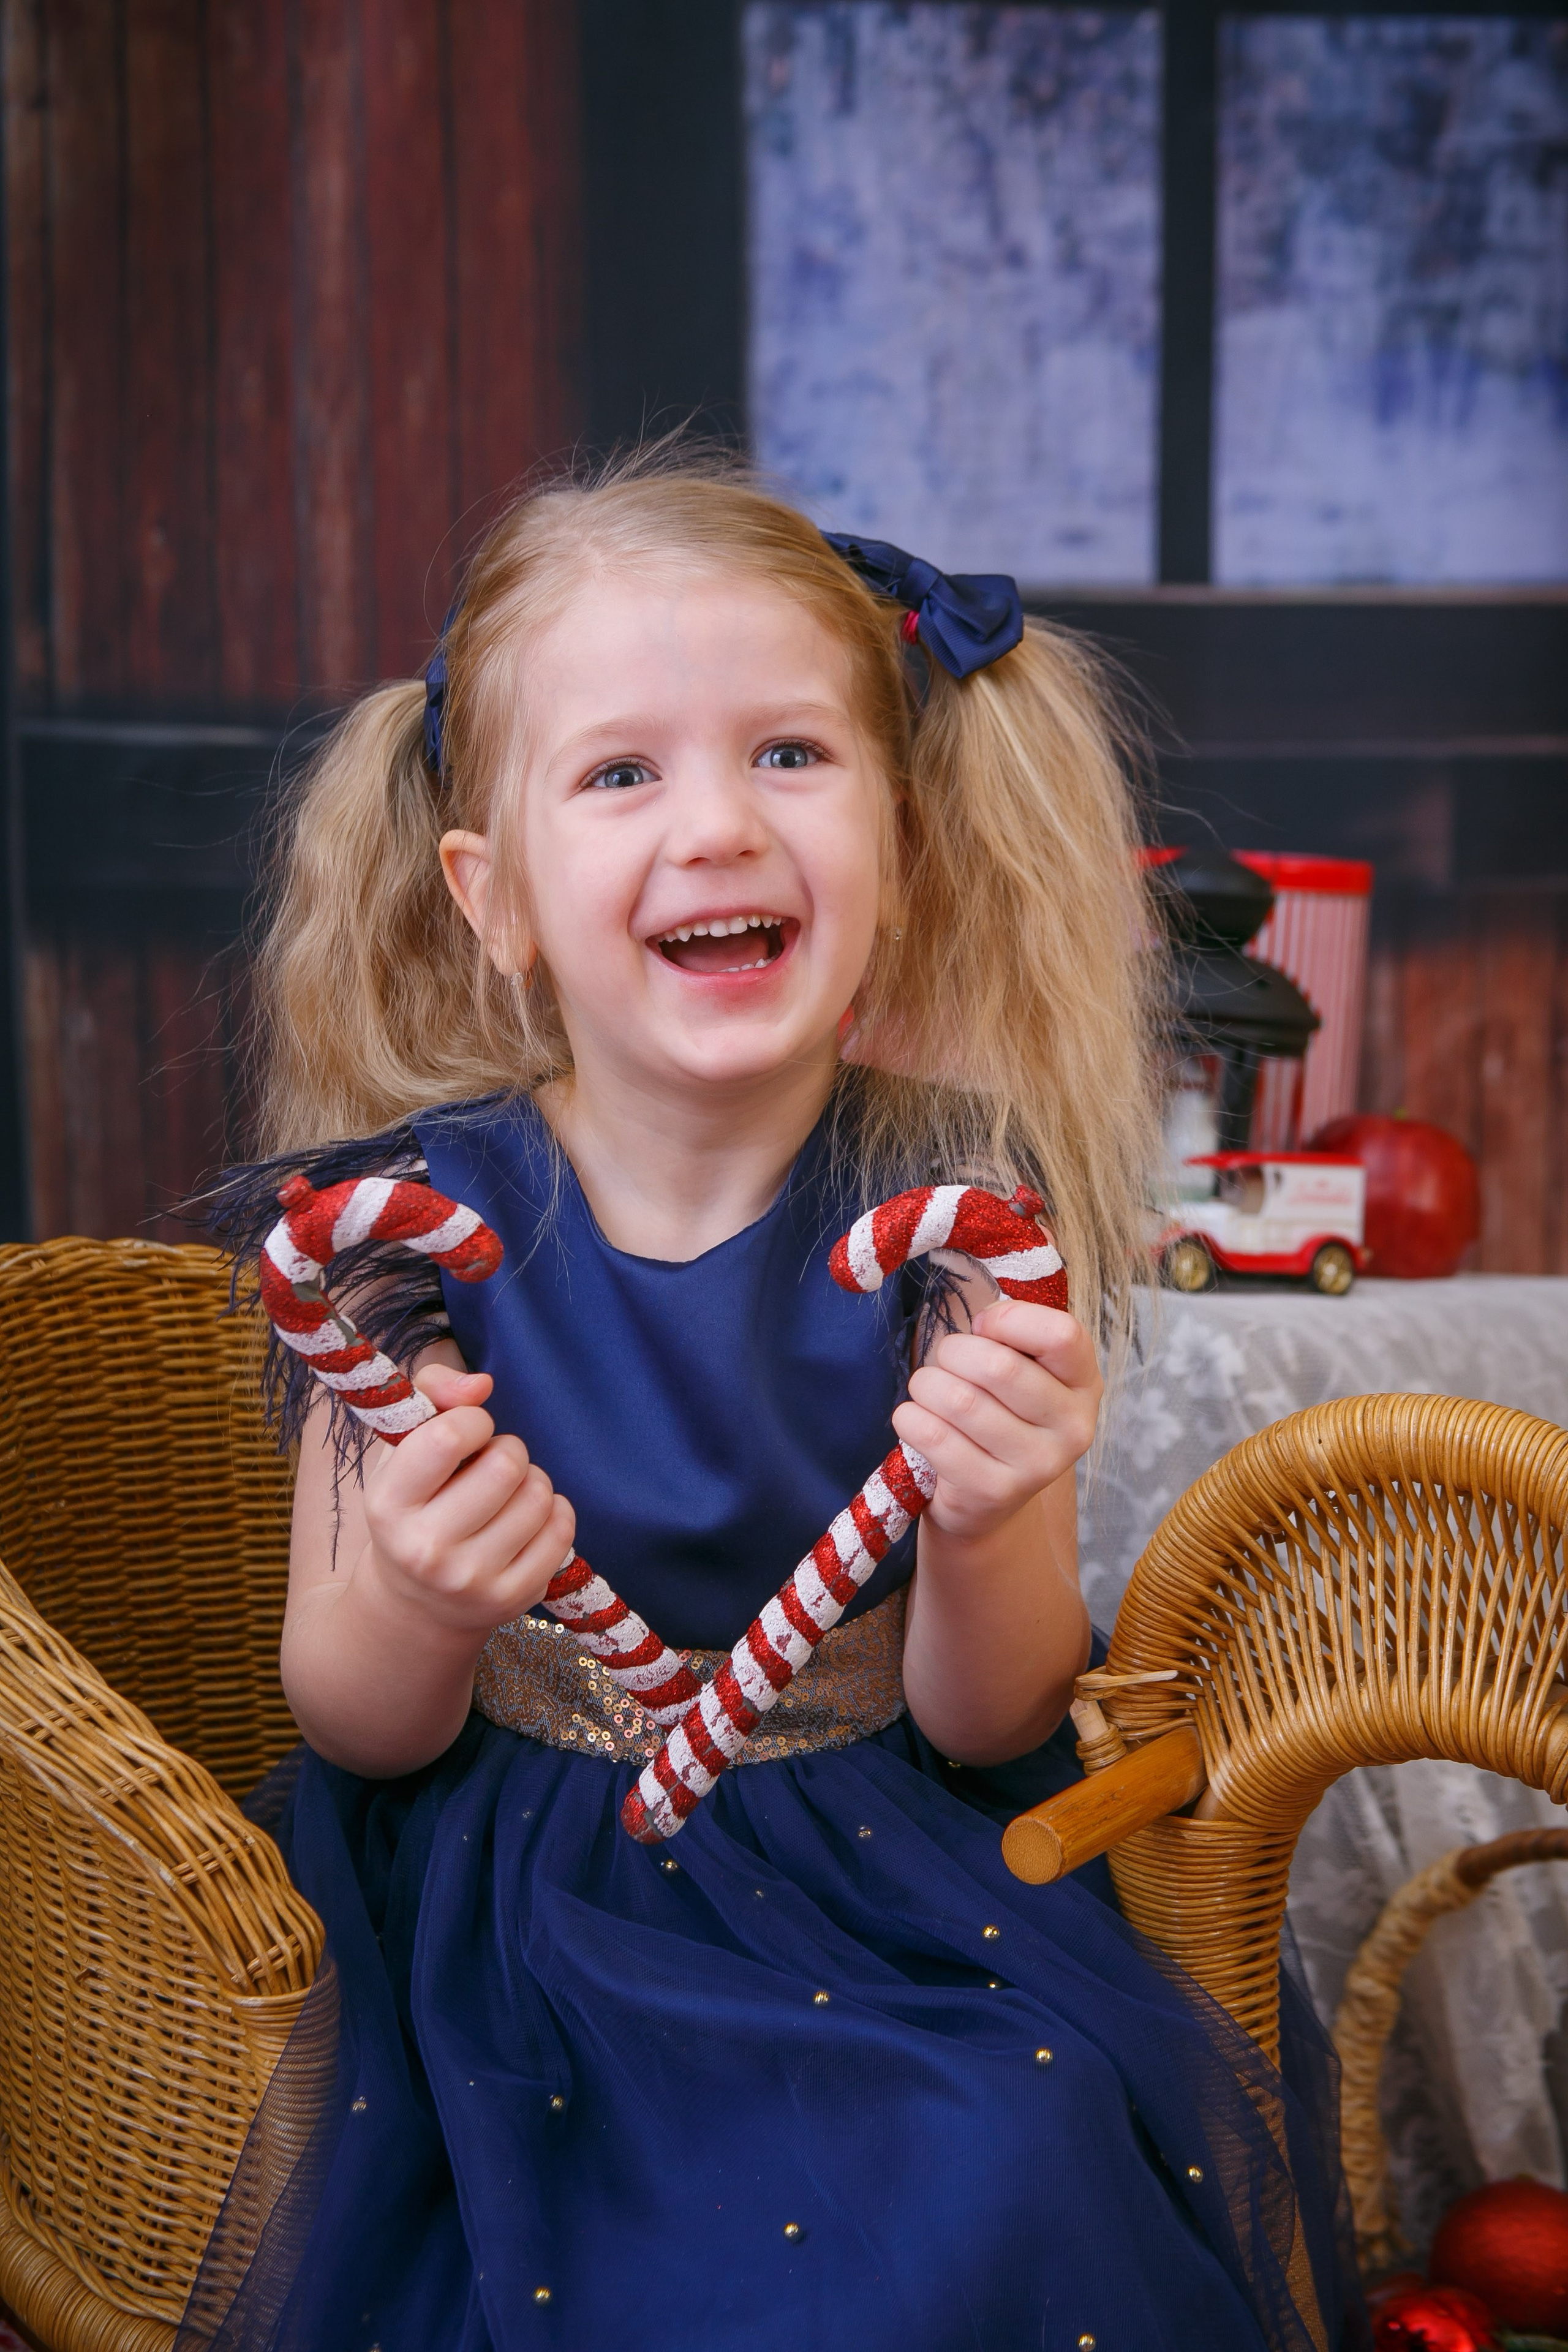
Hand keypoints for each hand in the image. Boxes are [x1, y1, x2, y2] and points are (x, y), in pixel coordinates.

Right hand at [358, 1362, 575, 1637]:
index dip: (473, 1421)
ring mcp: (471, 1580)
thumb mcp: (403, 1447)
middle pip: (506, 1466)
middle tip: (493, 1464)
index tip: (469, 1432)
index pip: (449, 1437)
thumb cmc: (416, 1505)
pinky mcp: (512, 1599)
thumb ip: (433, 1392)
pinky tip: (528, 1519)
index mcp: (388, 1504)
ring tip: (509, 1493)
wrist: (417, 1603)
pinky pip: (562, 1530)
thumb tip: (482, 1384)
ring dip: (533, 1481)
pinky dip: (554, 1513)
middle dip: (509, 1450)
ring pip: (539, 1496)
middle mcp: (426, 1549)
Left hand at [891, 1300, 1100, 1543]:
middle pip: (999, 1366)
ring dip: (926, 1385)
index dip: (1008, 1320)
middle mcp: (1072, 1427)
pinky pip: (935, 1437)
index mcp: (1084, 1384)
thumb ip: (1012, 1334)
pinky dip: (910, 1418)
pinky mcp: (995, 1491)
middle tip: (944, 1361)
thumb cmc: (1000, 1412)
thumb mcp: (1023, 1368)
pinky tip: (916, 1419)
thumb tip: (983, 1319)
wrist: (988, 1497)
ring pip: (960, 1400)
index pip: (1062, 1334)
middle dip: (953, 1352)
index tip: (982, 1327)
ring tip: (927, 1390)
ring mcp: (1038, 1465)